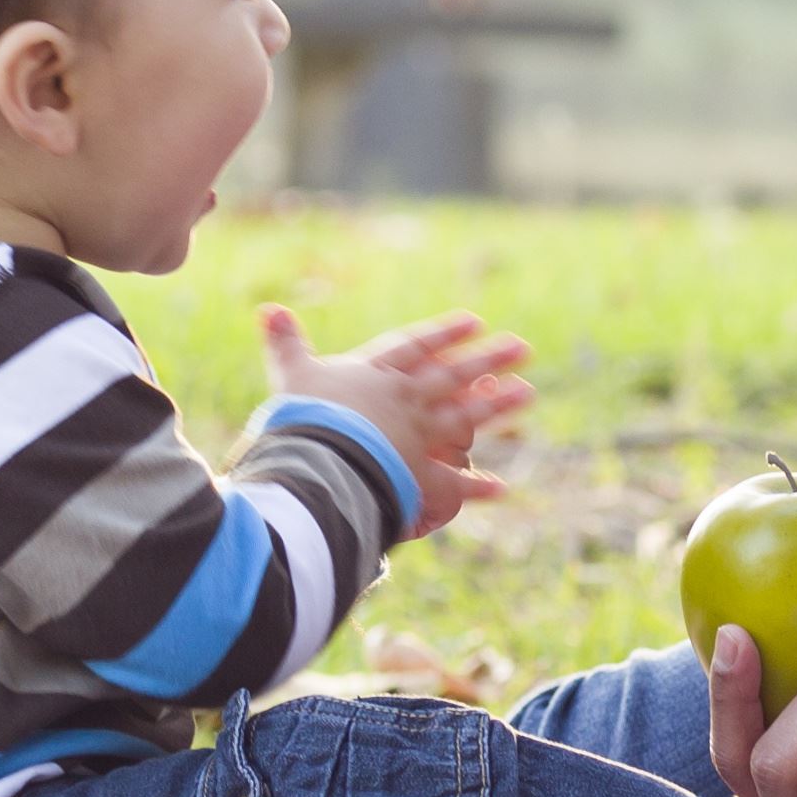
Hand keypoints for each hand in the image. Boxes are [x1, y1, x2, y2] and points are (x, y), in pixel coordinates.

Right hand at [261, 306, 529, 534]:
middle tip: (522, 348)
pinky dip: (475, 488)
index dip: (444, 334)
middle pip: (454, 375)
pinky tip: (501, 488)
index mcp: (377, 375)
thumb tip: (266, 308)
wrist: (317, 458)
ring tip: (529, 393)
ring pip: (466, 417)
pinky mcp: (417, 474)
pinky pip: (451, 484)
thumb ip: (284, 343)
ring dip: (499, 407)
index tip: (474, 322)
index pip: (416, 348)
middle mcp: (405, 401)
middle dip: (489, 360)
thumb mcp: (291, 374)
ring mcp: (417, 436)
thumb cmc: (302, 415)